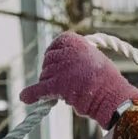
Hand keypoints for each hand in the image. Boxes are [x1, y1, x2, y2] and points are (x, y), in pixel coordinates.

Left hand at [19, 31, 137, 126]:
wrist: (113, 96)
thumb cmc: (106, 81)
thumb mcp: (91, 58)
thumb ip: (75, 57)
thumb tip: (59, 64)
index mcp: (74, 41)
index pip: (54, 47)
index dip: (54, 58)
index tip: (58, 65)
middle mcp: (65, 51)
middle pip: (48, 63)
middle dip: (53, 74)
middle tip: (67, 84)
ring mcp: (60, 68)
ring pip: (45, 77)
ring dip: (51, 86)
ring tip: (69, 93)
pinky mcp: (57, 84)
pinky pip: (39, 89)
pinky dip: (31, 94)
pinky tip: (24, 98)